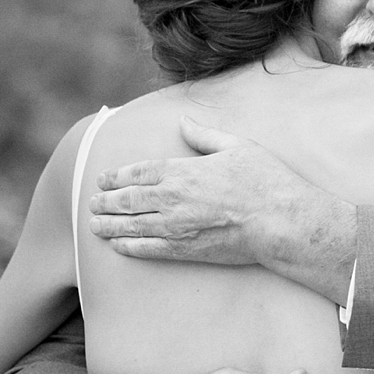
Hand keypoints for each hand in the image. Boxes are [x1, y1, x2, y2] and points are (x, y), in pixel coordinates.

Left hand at [88, 117, 355, 301]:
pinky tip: (119, 248)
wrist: (282, 222)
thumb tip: (183, 122)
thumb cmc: (265, 180)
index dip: (116, 176)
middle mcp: (173, 198)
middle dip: (106, 202)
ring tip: (95, 226)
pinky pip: (150, 250)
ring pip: (133, 226)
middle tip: (91, 203)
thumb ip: (205, 135)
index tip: (102, 179)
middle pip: (128, 200)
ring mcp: (177, 227)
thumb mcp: (237, 146)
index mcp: (183, 170)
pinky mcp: (188, 250)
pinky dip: (131, 248)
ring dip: (110, 226)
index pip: (138, 172)